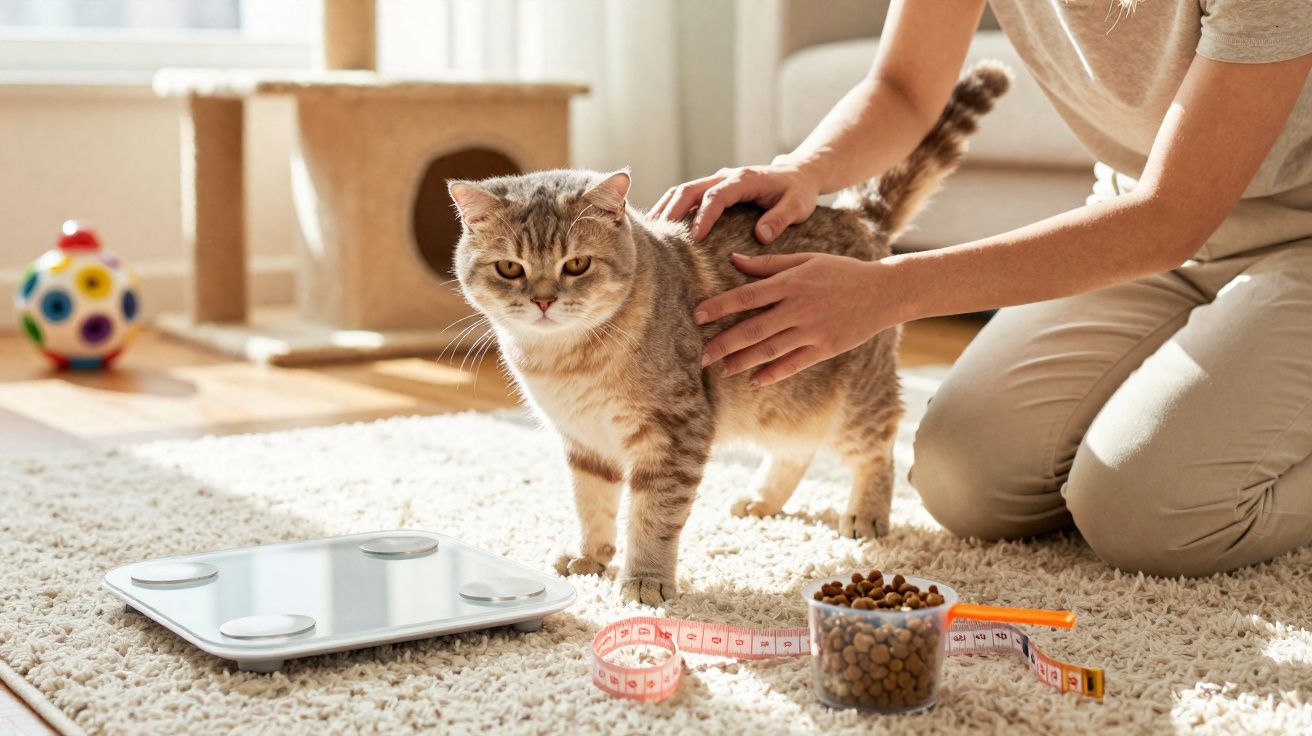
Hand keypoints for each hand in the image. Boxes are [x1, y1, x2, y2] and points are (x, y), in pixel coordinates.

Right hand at [649, 158, 821, 243]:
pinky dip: (671, 208)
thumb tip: (761, 236)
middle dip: (672, 211)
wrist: (799, 174)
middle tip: (659, 236)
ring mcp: (717, 180)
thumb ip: (781, 218)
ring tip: (651, 232)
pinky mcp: (713, 188)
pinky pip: (687, 195)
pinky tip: (661, 227)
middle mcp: (725, 176)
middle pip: (690, 189)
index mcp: (744, 180)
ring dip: (666, 209)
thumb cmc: (799, 191)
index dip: (703, 217)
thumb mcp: (798, 205)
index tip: (695, 239)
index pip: (717, 196)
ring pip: (683, 190)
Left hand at [695, 252, 909, 386]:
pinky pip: (793, 364)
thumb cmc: (841, 271)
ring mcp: (812, 331)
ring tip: (721, 369)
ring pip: (770, 350)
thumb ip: (769, 264)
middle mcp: (799, 308)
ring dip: (742, 361)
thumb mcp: (806, 260)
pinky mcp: (825, 348)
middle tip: (699, 355)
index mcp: (791, 282)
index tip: (697, 315)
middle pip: (753, 328)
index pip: (747, 295)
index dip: (720, 306)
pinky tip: (753, 382)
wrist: (884, 291)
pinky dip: (772, 374)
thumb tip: (733, 259)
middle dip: (723, 343)